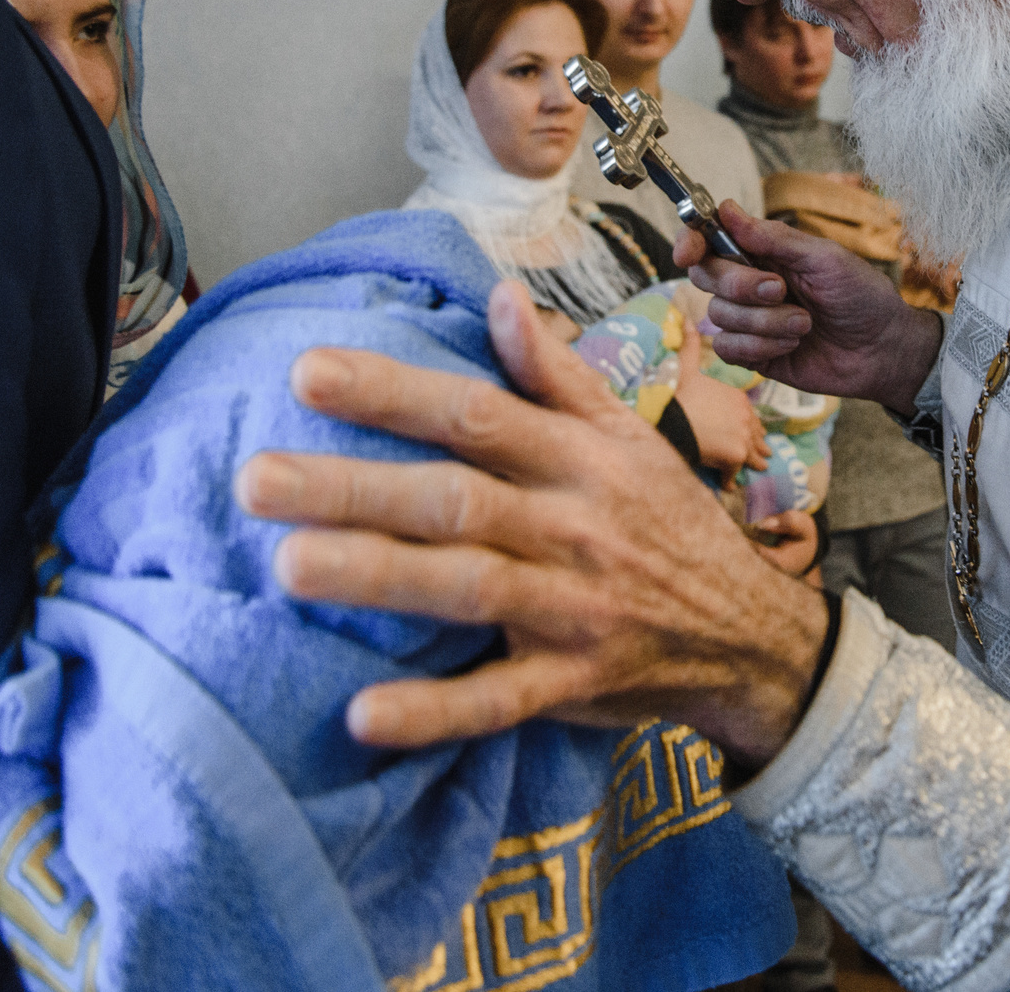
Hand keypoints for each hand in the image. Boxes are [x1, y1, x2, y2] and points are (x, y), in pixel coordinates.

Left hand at [234, 280, 829, 761]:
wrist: (753, 635)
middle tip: (255, 479)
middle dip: (355, 487)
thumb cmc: (668, 523)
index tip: (307, 372)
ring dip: (380, 577)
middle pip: (456, 500)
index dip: (395, 392)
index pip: (477, 414)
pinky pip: (500, 700)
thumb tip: (498, 294)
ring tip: (288, 566)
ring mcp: (572, 609)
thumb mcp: (629, 435)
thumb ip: (557, 372)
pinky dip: (437, 712)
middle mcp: (573, 527)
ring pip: (468, 587)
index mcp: (580, 459)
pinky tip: (364, 715)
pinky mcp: (571, 683)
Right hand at [672, 312, 767, 473]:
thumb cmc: (676, 393)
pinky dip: (729, 480)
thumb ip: (691, 344)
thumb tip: (686, 317)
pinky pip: (733, 475)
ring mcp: (742, 438)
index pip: (749, 414)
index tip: (754, 430)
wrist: (670, 418)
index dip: (751, 423)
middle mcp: (745, 417)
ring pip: (752, 456)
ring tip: (758, 469)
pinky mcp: (735, 458)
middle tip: (765, 455)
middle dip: (758, 445)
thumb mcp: (685, 365)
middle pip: (756, 435)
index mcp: (737, 398)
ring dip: (753, 463)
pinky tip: (728, 486)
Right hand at [675, 202, 944, 411]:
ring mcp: (749, 320)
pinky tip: (792, 346)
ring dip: (766, 322)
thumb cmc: (861, 295)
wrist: (882, 349)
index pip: (709, 240)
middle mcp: (749, 282)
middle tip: (782, 289)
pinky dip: (761, 347)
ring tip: (805, 324)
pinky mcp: (753, 354)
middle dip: (741, 285)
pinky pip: (729, 349)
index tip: (688, 253)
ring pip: (719, 316)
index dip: (690, 242)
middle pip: (707, 277)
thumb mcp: (824, 258)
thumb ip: (773, 238)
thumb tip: (726, 209)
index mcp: (763, 251)